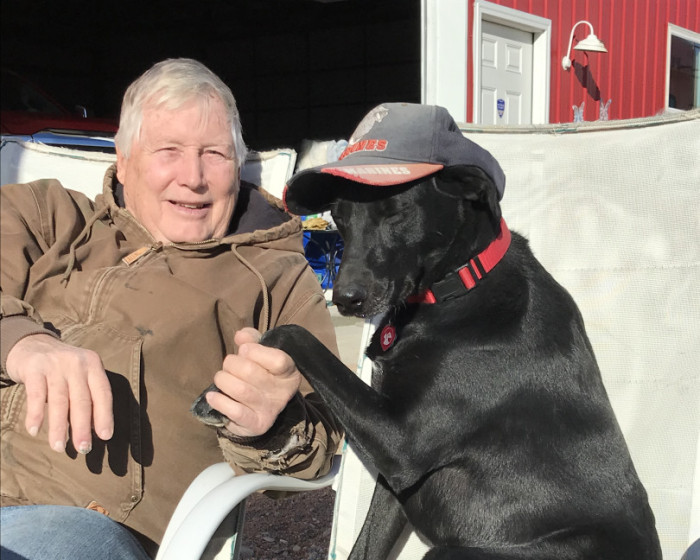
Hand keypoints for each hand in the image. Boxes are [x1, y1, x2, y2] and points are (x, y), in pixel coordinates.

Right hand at [5, 334, 113, 453]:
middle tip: (83, 448)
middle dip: (83, 427)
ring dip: (58, 427)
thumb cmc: (63, 368)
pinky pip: (36, 395)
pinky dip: (36, 414)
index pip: (103, 393)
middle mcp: (77, 363)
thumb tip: (95, 430)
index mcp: (94, 365)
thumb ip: (88, 395)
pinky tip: (34, 431)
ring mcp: (56, 365)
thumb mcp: (81, 374)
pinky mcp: (35, 368)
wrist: (33, 344)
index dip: (105, 416)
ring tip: (58, 447)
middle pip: (82, 400)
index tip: (105, 436)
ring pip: (60, 401)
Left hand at [205, 328, 301, 437]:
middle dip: (231, 363)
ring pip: (240, 390)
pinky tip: (212, 396)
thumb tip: (240, 336)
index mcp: (288, 372)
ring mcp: (269, 409)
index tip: (244, 349)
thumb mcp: (261, 354)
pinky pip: (234, 412)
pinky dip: (219, 401)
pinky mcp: (256, 425)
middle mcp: (281, 392)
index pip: (277, 359)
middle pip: (250, 371)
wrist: (261, 410)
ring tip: (221, 379)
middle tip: (229, 365)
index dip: (256, 351)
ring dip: (223, 380)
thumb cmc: (260, 374)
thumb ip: (252, 340)